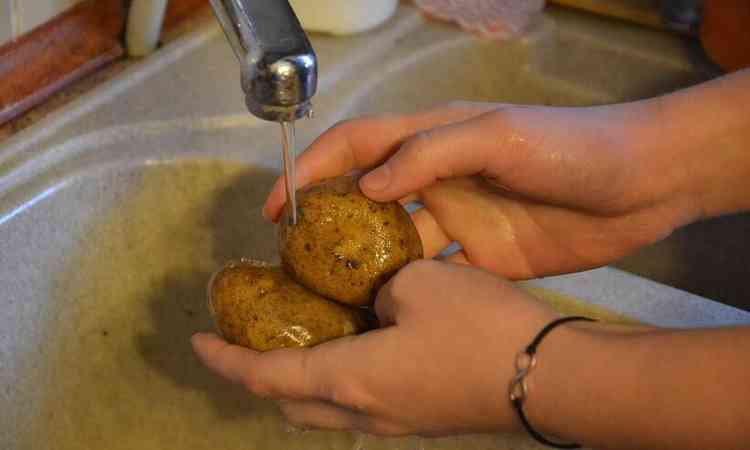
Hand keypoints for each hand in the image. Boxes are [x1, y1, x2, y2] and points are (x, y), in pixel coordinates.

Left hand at [192, 260, 561, 436]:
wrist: (552, 377)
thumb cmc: (477, 327)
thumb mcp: (419, 282)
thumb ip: (383, 287)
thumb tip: (381, 297)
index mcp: (351, 379)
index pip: (266, 375)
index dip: (225, 360)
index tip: (195, 342)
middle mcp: (364, 412)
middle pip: (290, 402)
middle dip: (259, 374)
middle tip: (251, 337)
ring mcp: (397, 423)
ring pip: (326, 408)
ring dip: (301, 378)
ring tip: (302, 336)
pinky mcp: (424, 420)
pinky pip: (360, 404)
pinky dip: (339, 377)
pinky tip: (359, 341)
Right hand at [264, 101, 700, 278]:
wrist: (642, 185)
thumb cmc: (570, 147)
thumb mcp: (499, 136)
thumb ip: (432, 153)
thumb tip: (368, 186)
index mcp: (434, 138)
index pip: (356, 146)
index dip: (312, 169)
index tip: (278, 206)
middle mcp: (437, 178)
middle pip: (366, 199)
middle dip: (327, 223)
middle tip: (294, 262)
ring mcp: (460, 221)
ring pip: (395, 242)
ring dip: (363, 264)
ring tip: (328, 296)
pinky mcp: (484, 258)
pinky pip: (434, 276)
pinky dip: (408, 292)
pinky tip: (386, 316)